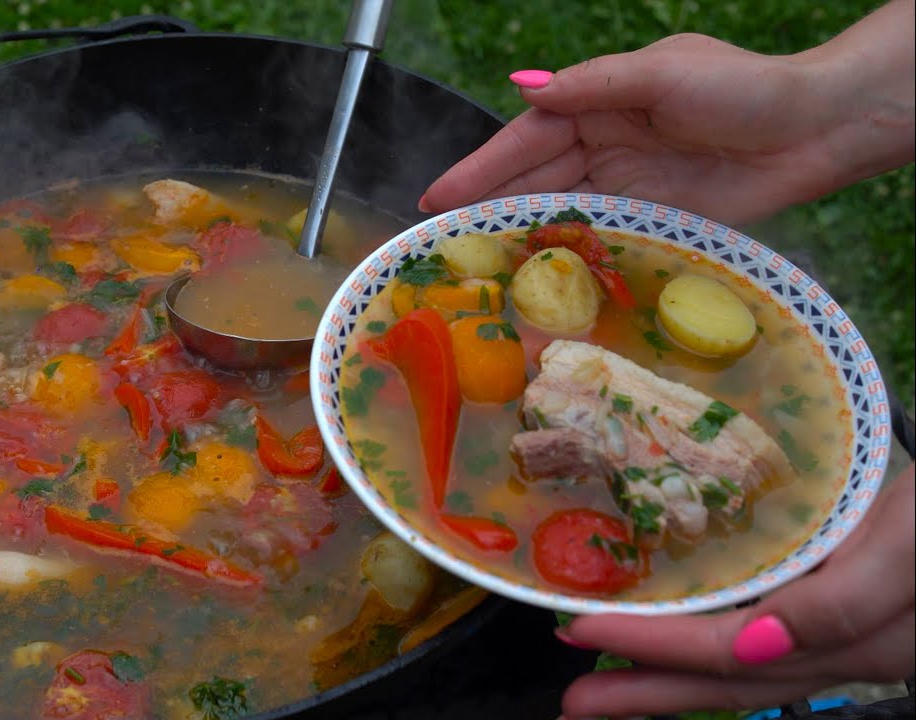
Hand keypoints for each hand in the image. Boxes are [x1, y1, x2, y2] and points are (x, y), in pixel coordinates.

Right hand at [420, 1, 914, 225]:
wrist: (812, 130)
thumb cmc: (743, 89)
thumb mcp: (663, 74)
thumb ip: (593, 86)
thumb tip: (526, 91)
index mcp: (599, 100)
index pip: (527, 138)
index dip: (481, 168)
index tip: (440, 197)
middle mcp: (604, 142)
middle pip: (533, 179)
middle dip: (487, 207)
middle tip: (442, 241)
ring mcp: (626, 184)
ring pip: (558, 212)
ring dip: (517, 236)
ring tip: (473, 265)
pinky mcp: (651, 219)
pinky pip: (597, 239)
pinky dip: (565, 256)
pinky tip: (534, 274)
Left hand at [556, 464, 914, 717]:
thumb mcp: (913, 549)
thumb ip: (845, 602)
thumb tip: (757, 647)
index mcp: (857, 638)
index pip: (732, 655)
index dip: (655, 652)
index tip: (578, 634)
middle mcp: (845, 651)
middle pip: (732, 683)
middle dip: (650, 696)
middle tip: (574, 703)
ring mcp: (848, 639)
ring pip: (747, 673)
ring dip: (672, 683)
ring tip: (602, 686)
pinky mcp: (847, 612)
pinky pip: (771, 648)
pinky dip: (716, 654)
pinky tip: (679, 647)